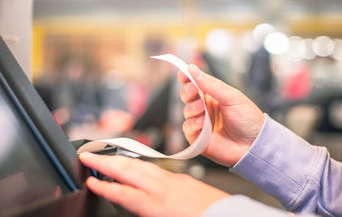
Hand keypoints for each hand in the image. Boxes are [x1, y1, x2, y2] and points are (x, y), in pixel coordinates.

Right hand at [79, 153, 228, 216]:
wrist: (228, 216)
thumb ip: (147, 210)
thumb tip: (133, 205)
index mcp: (158, 205)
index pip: (124, 193)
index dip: (104, 187)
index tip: (90, 181)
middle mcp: (164, 188)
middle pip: (129, 171)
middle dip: (106, 162)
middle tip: (88, 155)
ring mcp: (174, 180)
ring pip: (142, 165)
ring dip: (121, 159)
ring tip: (106, 156)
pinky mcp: (183, 177)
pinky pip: (157, 167)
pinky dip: (141, 163)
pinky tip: (136, 164)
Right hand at [178, 65, 264, 166]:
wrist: (254, 144)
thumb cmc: (248, 119)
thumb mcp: (232, 97)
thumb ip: (211, 84)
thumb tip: (193, 69)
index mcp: (213, 95)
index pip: (194, 83)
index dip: (187, 77)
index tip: (184, 73)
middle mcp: (205, 108)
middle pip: (186, 95)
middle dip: (187, 91)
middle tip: (194, 90)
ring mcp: (201, 123)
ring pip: (186, 111)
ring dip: (192, 108)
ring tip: (203, 108)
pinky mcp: (198, 138)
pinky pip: (187, 128)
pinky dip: (193, 124)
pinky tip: (203, 123)